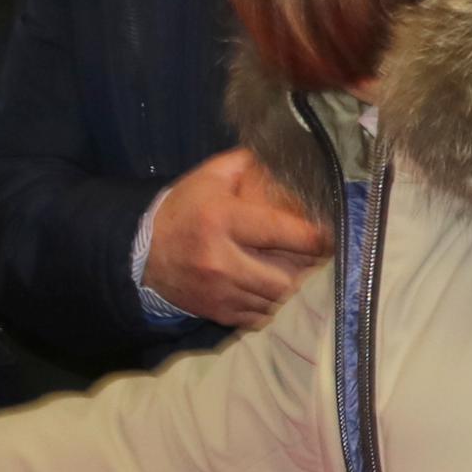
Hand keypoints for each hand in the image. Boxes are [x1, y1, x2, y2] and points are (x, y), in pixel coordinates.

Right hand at [144, 147, 330, 329]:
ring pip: (275, 299)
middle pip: (285, 277)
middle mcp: (220, 260)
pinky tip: (268, 289)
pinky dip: (270, 305)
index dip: (315, 237)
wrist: (142, 254)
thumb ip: (246, 164)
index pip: (283, 233)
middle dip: (304, 269)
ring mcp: (218, 291)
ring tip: (291, 271)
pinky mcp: (217, 312)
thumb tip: (285, 154)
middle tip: (311, 257)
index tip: (330, 235)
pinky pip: (260, 317)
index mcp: (222, 220)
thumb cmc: (185, 210)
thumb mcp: (209, 178)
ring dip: (289, 287)